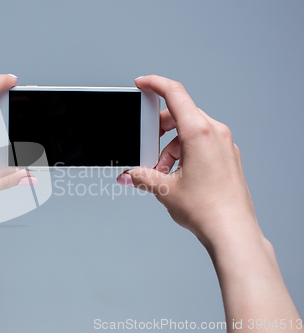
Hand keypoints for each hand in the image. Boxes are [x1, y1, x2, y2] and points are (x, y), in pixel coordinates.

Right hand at [117, 75, 259, 245]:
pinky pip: (201, 143)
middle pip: (180, 115)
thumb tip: (127, 174)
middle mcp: (215, 133)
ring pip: (189, 132)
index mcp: (200, 133)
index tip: (142, 83)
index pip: (175, 94)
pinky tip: (177, 175)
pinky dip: (184, 153)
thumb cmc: (207, 210)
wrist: (232, 232)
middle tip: (147, 150)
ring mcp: (224, 145)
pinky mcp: (227, 156)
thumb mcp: (164, 189)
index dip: (155, 83)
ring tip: (163, 173)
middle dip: (158, 131)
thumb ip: (141, 176)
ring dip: (170, 148)